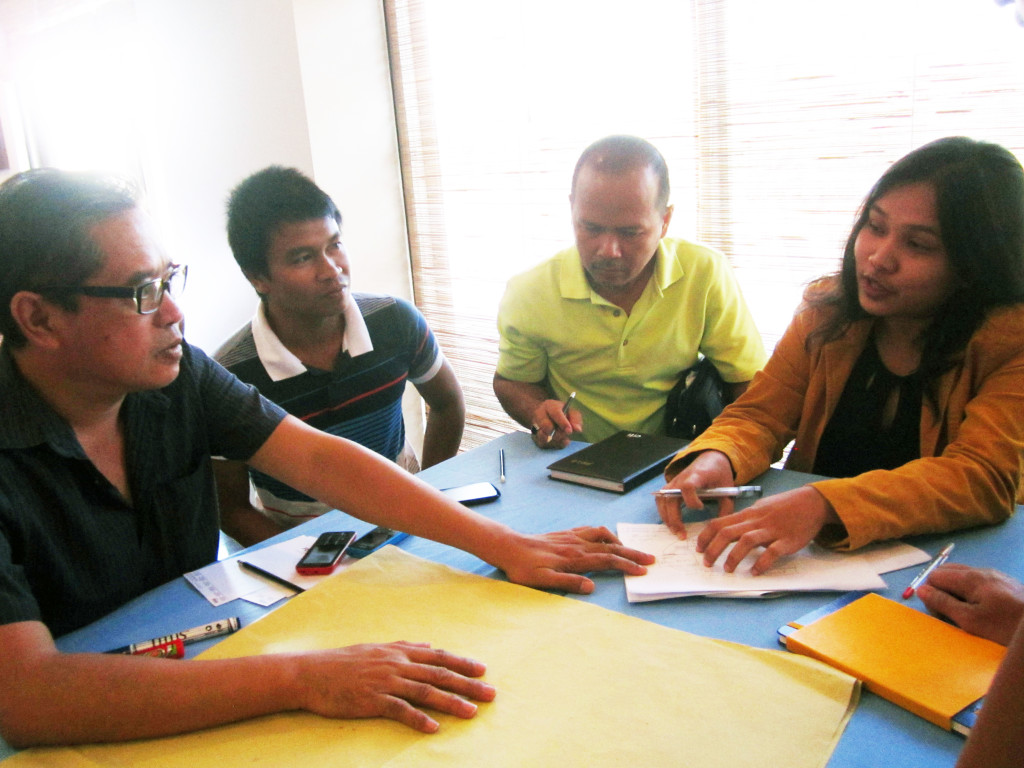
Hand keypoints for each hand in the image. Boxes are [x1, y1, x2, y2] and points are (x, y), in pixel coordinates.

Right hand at [295, 641, 495, 732]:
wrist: (310, 673)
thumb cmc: (343, 662)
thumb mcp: (376, 648)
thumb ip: (404, 647)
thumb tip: (427, 645)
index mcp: (398, 652)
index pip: (437, 657)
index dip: (461, 662)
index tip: (483, 669)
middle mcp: (396, 664)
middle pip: (439, 674)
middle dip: (468, 684)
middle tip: (490, 693)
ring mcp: (385, 682)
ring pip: (425, 692)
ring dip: (451, 702)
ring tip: (471, 712)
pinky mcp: (372, 700)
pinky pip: (399, 710)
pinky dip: (418, 719)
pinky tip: (434, 728)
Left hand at [496, 526, 654, 593]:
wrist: (508, 546)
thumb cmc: (522, 567)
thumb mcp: (541, 580)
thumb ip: (567, 582)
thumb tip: (591, 587)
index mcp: (573, 558)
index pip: (606, 561)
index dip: (625, 566)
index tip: (642, 571)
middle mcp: (576, 545)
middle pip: (610, 548)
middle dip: (632, 554)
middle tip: (650, 559)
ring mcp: (571, 538)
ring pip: (602, 536)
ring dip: (620, 542)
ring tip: (632, 550)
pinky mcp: (565, 534)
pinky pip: (590, 531)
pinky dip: (604, 534)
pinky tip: (606, 539)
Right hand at [530, 399, 581, 448]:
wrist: (545, 414)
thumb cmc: (562, 413)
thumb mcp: (570, 411)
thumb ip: (575, 419)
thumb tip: (577, 429)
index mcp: (550, 405)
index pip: (555, 413)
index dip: (563, 423)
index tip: (569, 431)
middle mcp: (539, 414)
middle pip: (547, 427)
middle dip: (559, 434)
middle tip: (566, 435)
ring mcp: (535, 425)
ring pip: (544, 438)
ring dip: (556, 441)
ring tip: (563, 438)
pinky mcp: (534, 436)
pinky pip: (543, 445)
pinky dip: (552, 445)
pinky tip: (558, 441)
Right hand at [656, 451, 735, 537]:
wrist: (710, 459)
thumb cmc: (719, 474)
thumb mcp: (728, 489)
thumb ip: (726, 508)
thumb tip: (720, 527)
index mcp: (697, 476)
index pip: (687, 487)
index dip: (692, 500)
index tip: (702, 507)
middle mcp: (680, 478)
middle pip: (670, 498)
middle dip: (674, 519)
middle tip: (682, 535)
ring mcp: (673, 482)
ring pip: (662, 501)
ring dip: (667, 518)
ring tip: (676, 532)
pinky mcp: (669, 487)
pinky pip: (661, 501)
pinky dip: (664, 513)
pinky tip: (672, 525)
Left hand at [695, 486, 832, 574]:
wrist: (812, 503)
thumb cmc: (784, 507)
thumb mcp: (760, 508)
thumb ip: (744, 520)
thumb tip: (727, 530)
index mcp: (748, 514)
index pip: (719, 523)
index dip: (705, 537)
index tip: (699, 549)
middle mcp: (756, 521)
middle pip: (727, 533)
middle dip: (713, 549)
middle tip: (707, 564)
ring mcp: (772, 530)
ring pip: (747, 541)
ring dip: (733, 557)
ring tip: (727, 570)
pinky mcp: (787, 540)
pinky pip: (772, 552)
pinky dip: (762, 563)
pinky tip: (755, 572)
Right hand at [917, 564, 1023, 645]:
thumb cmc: (1005, 626)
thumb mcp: (970, 620)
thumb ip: (943, 603)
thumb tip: (921, 590)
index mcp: (970, 578)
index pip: (935, 575)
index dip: (933, 593)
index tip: (943, 612)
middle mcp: (981, 571)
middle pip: (949, 571)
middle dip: (944, 589)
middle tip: (954, 613)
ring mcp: (995, 575)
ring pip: (964, 576)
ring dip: (959, 591)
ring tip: (970, 613)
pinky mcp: (1006, 583)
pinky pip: (979, 581)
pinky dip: (973, 592)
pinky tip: (985, 609)